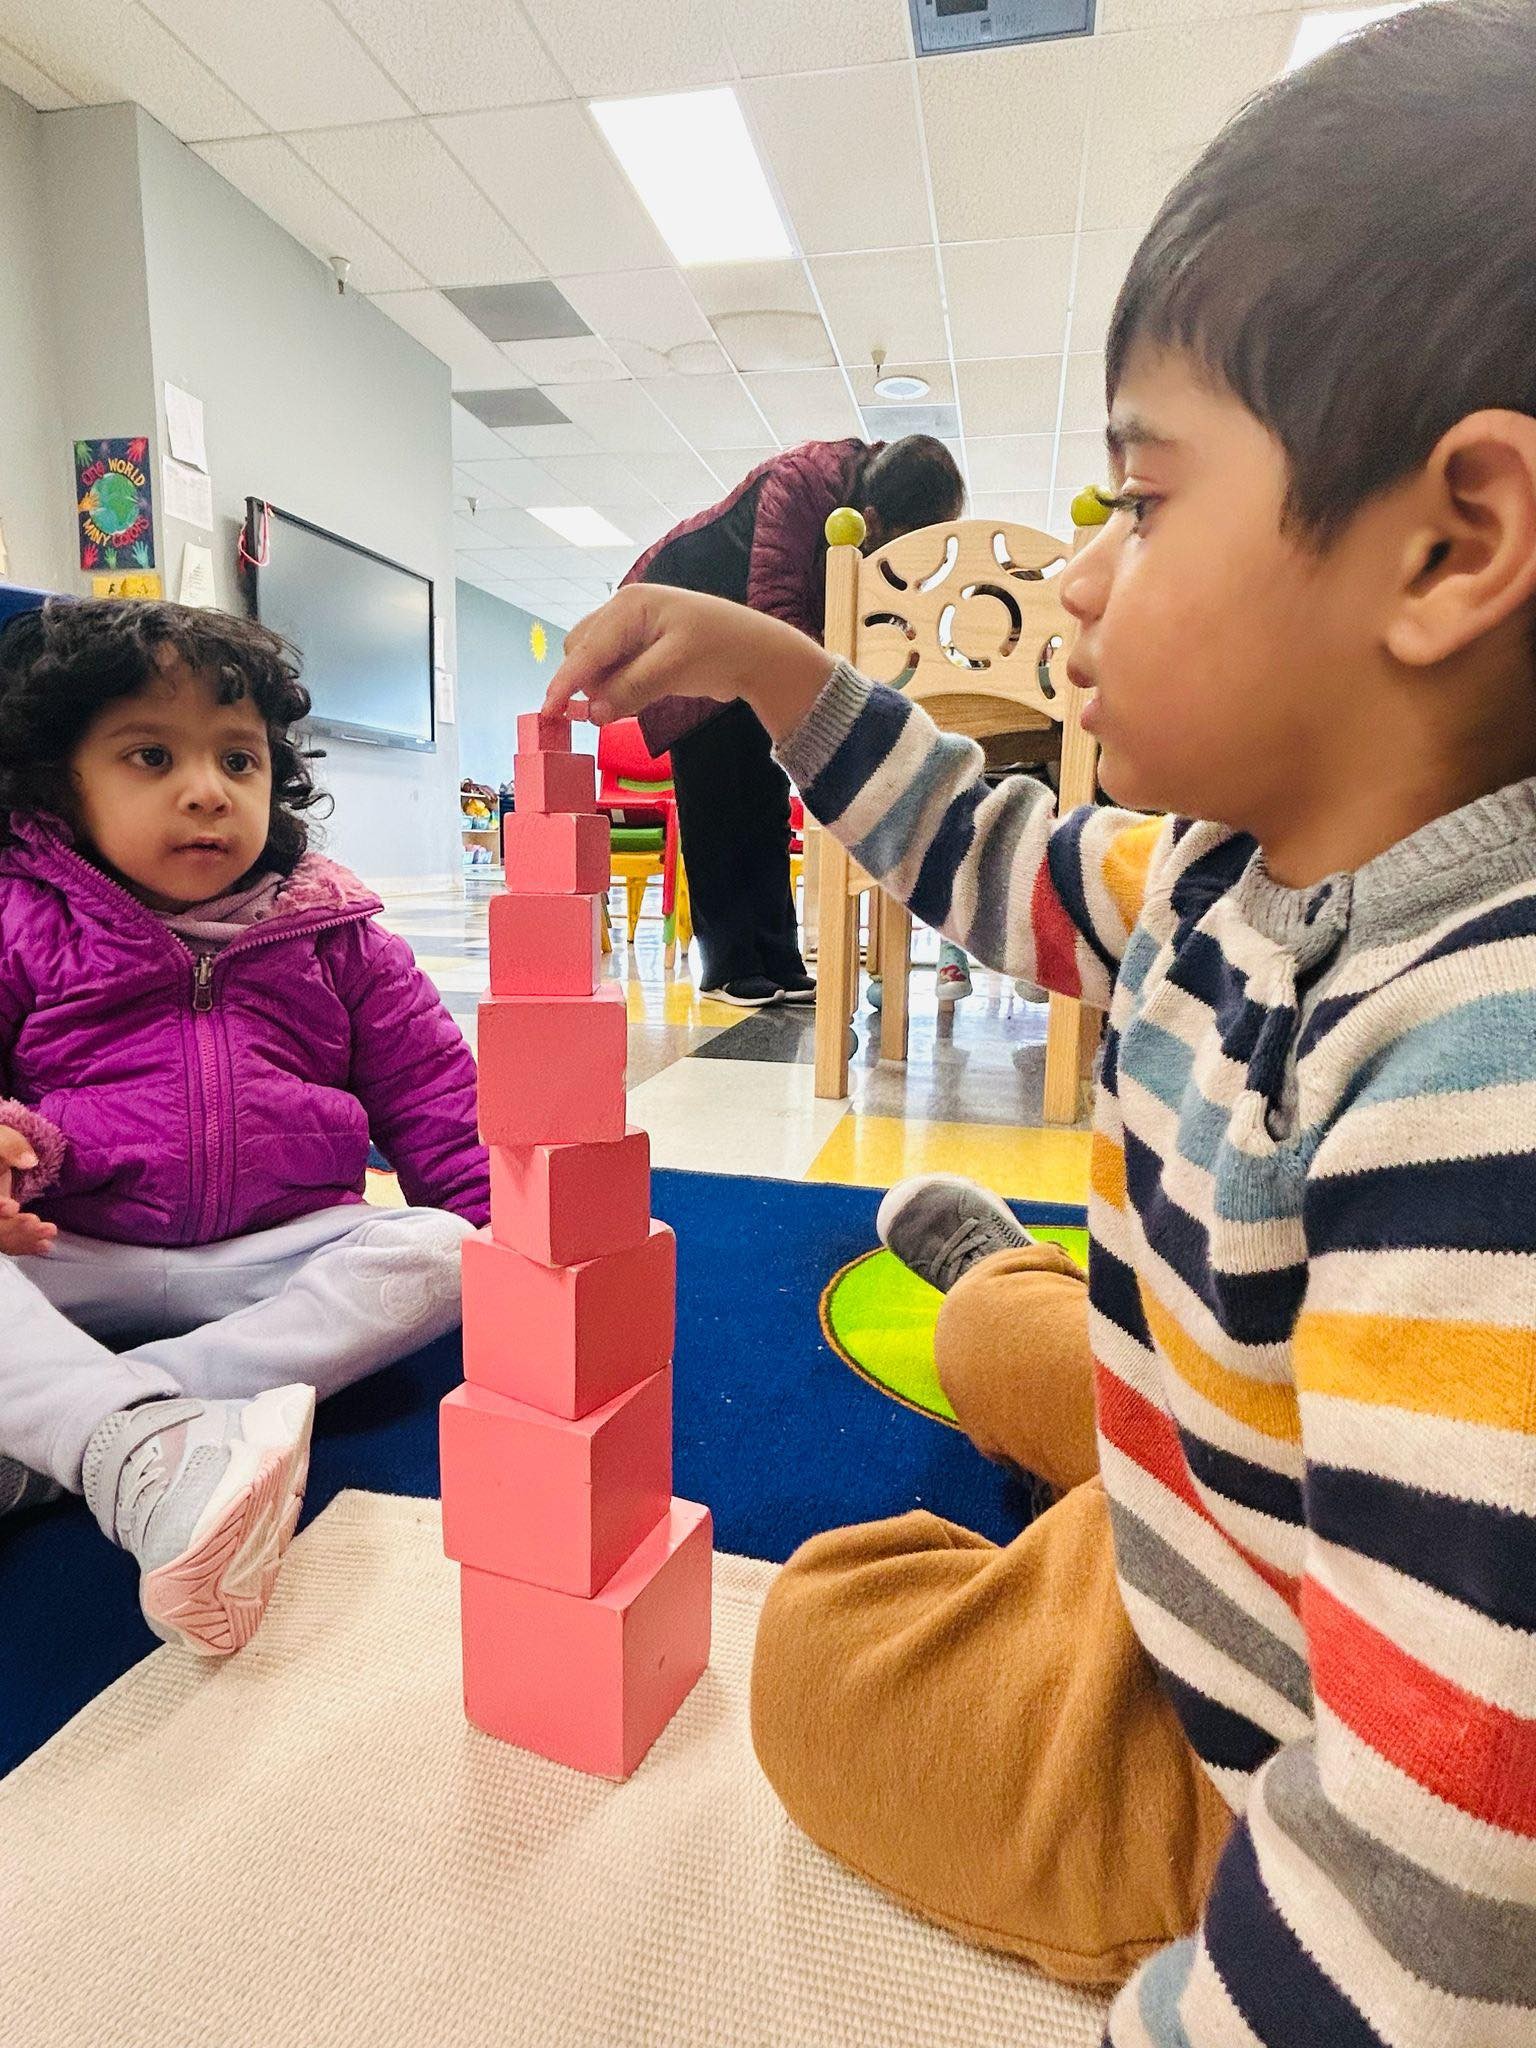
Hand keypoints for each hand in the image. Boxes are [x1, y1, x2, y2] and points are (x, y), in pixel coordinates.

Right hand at [0, 1124, 55, 1255]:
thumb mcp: (0, 1139)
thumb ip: (11, 1147)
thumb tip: (30, 1161)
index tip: (14, 1206)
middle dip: (14, 1227)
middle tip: (40, 1225)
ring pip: (0, 1237)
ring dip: (23, 1238)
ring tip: (50, 1232)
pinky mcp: (2, 1225)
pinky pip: (7, 1242)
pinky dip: (24, 1245)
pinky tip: (45, 1246)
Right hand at [543, 585, 834, 742]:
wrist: (757, 653)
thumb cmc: (720, 649)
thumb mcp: (675, 669)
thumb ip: (632, 689)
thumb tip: (593, 714)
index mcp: (629, 605)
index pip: (586, 649)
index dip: (564, 682)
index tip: (548, 712)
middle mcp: (623, 614)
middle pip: (581, 653)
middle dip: (585, 684)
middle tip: (607, 713)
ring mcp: (631, 632)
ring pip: (595, 666)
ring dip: (602, 690)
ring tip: (636, 700)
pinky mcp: (639, 652)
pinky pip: (612, 674)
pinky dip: (616, 690)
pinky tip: (635, 699)